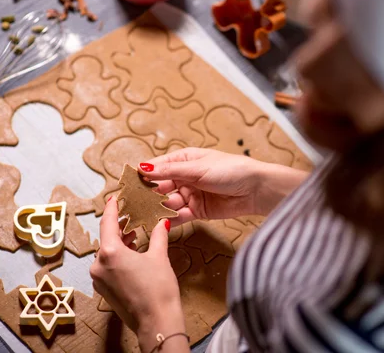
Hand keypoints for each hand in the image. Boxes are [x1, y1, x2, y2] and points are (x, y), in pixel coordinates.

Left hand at [90, 198, 188, 352]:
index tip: (114, 198)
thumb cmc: (158, 290)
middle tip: (131, 217)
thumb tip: (162, 223)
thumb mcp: (159, 257)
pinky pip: (108, 267)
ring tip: (134, 236)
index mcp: (110, 252)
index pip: (107, 223)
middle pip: (106, 239)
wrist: (157, 321)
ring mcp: (99, 279)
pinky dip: (118, 258)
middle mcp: (99, 265)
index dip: (112, 209)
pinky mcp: (104, 290)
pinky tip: (132, 255)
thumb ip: (158, 236)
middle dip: (119, 228)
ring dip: (119, 244)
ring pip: (107, 254)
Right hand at [138, 148, 308, 224]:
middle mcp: (185, 177)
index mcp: (185, 160)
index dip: (143, 175)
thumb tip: (144, 167)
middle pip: (160, 187)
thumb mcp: (198, 168)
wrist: (256, 190)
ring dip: (158, 209)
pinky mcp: (198, 211)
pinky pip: (179, 216)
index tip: (127, 183)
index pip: (158, 167)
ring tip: (145, 216)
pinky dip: (170, 220)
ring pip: (168, 202)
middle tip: (133, 204)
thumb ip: (170, 171)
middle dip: (148, 195)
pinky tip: (161, 223)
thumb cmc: (231, 170)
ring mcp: (191, 194)